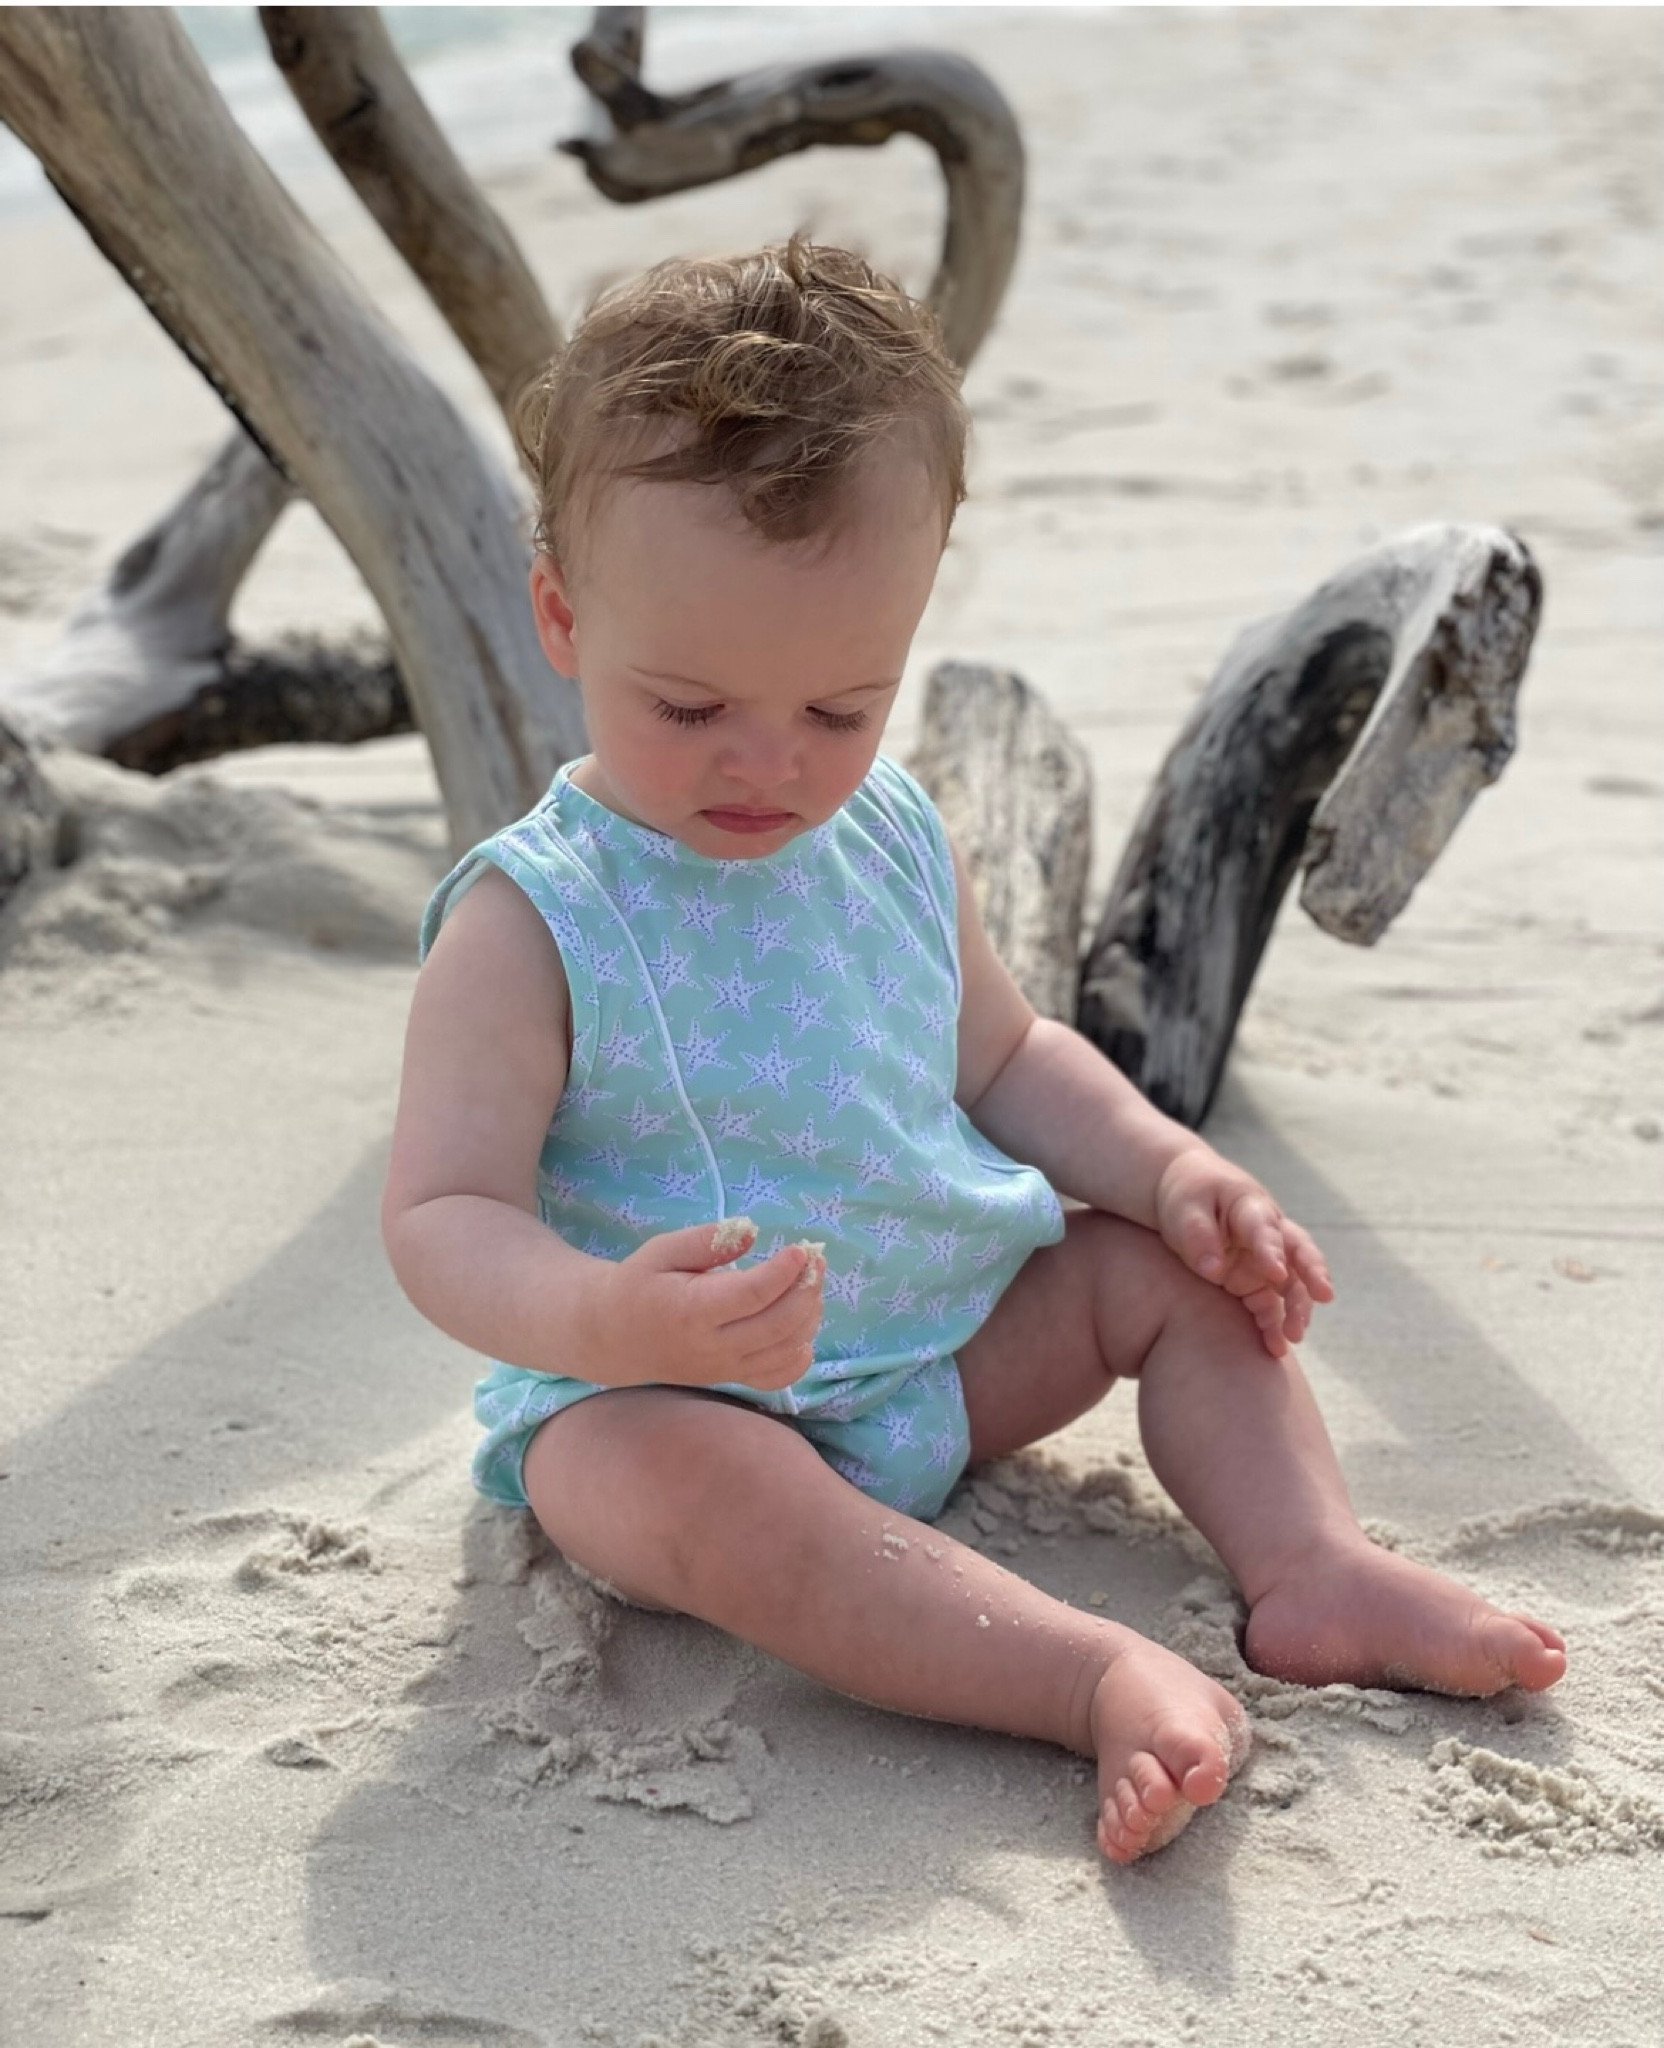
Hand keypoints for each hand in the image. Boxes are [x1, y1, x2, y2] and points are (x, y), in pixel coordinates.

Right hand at [581, 1217, 824, 1392]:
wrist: (614, 1337)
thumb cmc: (639, 1285)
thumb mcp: (661, 1250)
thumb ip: (706, 1241)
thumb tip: (750, 1232)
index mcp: (693, 1311)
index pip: (753, 1295)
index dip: (785, 1272)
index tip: (801, 1249)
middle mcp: (713, 1346)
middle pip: (778, 1325)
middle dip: (806, 1290)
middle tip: (816, 1260)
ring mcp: (725, 1367)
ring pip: (786, 1351)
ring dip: (809, 1315)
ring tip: (811, 1282)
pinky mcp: (732, 1378)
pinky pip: (778, 1377)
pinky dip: (801, 1354)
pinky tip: (803, 1324)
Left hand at [1154, 1149, 1333, 1357]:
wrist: (1189, 1200)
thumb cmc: (1188, 1196)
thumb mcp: (1184, 1209)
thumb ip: (1197, 1235)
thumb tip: (1213, 1270)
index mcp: (1250, 1207)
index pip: (1264, 1228)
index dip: (1271, 1249)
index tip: (1275, 1272)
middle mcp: (1268, 1234)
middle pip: (1299, 1253)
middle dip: (1312, 1274)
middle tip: (1324, 1295)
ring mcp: (1266, 1260)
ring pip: (1292, 1285)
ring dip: (1297, 1309)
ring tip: (1294, 1336)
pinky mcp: (1258, 1283)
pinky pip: (1272, 1306)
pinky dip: (1276, 1326)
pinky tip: (1276, 1347)